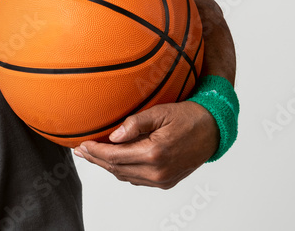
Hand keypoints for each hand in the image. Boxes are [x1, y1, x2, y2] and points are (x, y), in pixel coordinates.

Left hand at [71, 101, 217, 188]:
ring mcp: (162, 180)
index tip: (82, 145)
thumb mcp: (160, 112)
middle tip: (81, 151)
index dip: (95, 151)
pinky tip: (114, 160)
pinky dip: (122, 170)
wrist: (213, 130)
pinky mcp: (166, 182)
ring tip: (92, 155)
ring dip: (107, 166)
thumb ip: (134, 124)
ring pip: (125, 176)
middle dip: (96, 159)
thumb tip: (113, 136)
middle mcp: (158, 171)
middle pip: (116, 169)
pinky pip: (137, 179)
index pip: (115, 156)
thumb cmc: (187, 116)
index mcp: (154, 153)